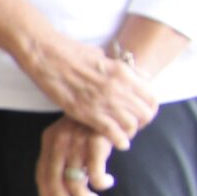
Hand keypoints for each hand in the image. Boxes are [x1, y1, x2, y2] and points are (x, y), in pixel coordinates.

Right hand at [21, 36, 156, 149]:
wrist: (45, 54)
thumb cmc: (69, 51)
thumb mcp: (102, 55)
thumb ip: (119, 68)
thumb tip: (136, 76)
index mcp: (123, 73)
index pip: (151, 98)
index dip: (149, 109)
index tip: (141, 112)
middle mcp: (118, 88)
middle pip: (144, 114)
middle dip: (141, 122)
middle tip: (133, 125)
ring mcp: (103, 101)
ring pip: (131, 125)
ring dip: (129, 132)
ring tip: (124, 134)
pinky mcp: (86, 112)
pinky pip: (112, 132)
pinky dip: (119, 140)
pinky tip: (119, 143)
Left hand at [35, 116, 115, 195]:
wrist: (115, 100)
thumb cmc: (94, 124)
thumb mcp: (73, 138)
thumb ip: (66, 159)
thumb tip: (65, 192)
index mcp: (50, 139)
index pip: (41, 174)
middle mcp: (60, 140)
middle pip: (55, 182)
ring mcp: (77, 140)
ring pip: (74, 182)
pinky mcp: (97, 141)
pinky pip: (95, 174)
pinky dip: (100, 184)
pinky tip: (107, 182)